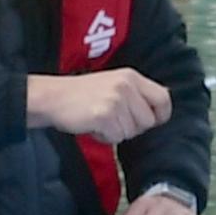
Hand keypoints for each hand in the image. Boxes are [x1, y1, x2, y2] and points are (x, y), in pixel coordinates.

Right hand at [24, 69, 172, 144]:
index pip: (163, 98)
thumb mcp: (113, 84)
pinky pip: (116, 137)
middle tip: (113, 120)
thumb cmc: (81, 95)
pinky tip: (93, 126)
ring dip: (117, 132)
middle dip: (133, 127)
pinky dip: (105, 137)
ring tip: (100, 120)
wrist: (52, 97)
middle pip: (148, 120)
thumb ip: (135, 95)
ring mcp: (116, 100)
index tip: (152, 121)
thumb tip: (156, 114)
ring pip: (132, 132)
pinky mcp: (104, 115)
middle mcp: (126, 86)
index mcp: (131, 76)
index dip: (160, 114)